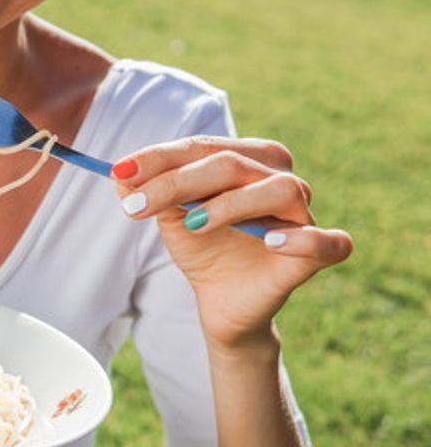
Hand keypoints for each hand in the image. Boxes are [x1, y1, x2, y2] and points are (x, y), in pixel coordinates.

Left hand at [112, 136, 352, 350]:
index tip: (119, 173)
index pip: (202, 146)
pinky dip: (302, 238)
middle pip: (233, 163)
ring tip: (192, 224)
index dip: (159, 158)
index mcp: (246, 159)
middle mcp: (279, 178)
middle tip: (135, 206)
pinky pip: (328, 240)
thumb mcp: (168, 217)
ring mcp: (303, 215)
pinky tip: (270, 242)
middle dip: (178, 182)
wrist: (221, 300)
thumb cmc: (201, 247)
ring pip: (281, 189)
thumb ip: (147, 191)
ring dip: (231, 204)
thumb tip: (120, 176)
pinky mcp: (319, 254)